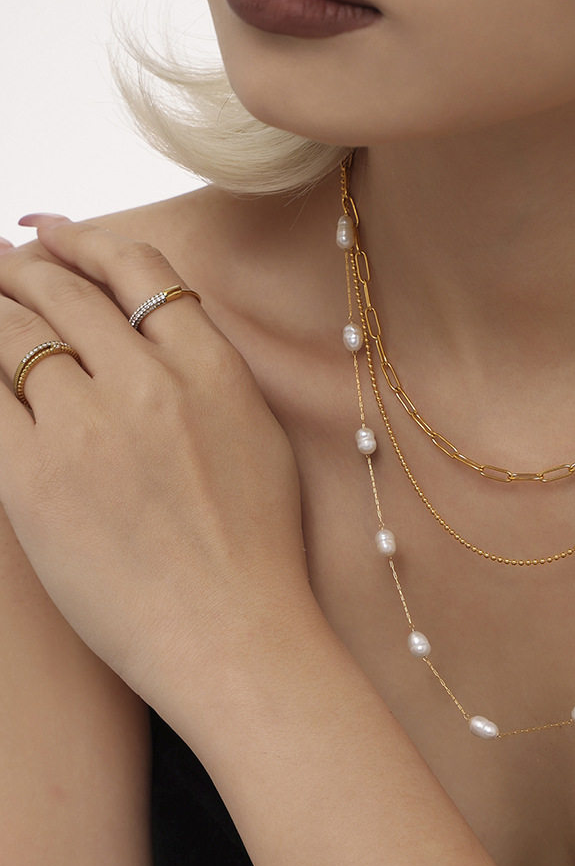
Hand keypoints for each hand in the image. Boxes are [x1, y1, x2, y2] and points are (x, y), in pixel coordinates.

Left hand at [0, 219, 309, 704]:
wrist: (233, 633)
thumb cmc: (258, 549)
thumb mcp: (259, 439)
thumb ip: (211, 374)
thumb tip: (160, 334)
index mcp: (214, 371)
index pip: (139, 270)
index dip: (85, 240)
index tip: (52, 233)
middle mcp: (152, 384)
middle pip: (63, 291)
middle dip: (20, 267)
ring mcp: (89, 430)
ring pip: (13, 335)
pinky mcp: (35, 480)